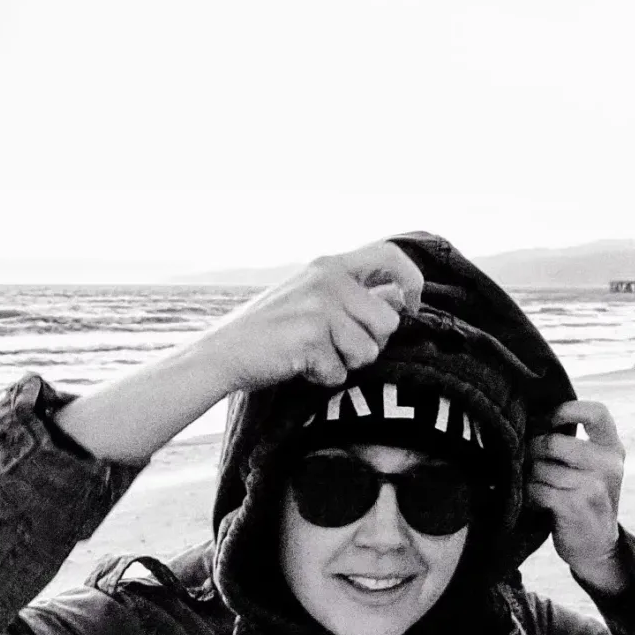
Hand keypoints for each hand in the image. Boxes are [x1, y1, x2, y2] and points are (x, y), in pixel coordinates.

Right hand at [198, 241, 424, 392]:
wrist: (222, 353)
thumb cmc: (270, 331)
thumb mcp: (312, 297)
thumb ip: (354, 295)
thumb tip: (402, 300)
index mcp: (329, 265)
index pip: (391, 256)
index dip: (411, 281)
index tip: (411, 306)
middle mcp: (328, 279)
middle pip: (388, 322)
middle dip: (369, 345)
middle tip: (334, 347)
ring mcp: (320, 307)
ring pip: (368, 352)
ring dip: (344, 364)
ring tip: (311, 354)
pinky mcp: (311, 337)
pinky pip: (340, 373)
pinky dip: (321, 378)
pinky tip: (297, 365)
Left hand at [527, 400, 626, 591]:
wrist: (597, 547)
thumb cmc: (582, 498)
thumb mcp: (589, 466)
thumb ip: (570, 442)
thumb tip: (525, 417)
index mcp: (612, 448)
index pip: (595, 412)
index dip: (564, 410)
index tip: (545, 422)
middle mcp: (609, 464)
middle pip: (552, 441)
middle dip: (531, 452)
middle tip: (530, 465)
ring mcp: (595, 486)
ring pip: (539, 468)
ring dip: (529, 479)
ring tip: (536, 487)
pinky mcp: (577, 506)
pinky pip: (536, 489)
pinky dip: (529, 496)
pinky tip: (536, 503)